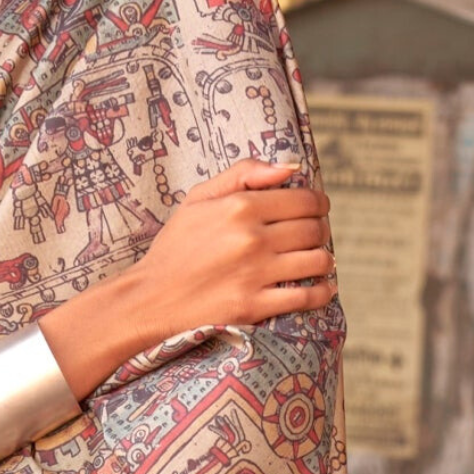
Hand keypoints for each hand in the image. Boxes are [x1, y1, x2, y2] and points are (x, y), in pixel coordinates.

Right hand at [122, 159, 334, 350]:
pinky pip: (306, 297)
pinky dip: (322, 292)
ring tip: (317, 260)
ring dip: (323, 259)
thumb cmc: (175, 247)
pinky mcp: (254, 306)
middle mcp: (251, 238)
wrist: (150, 298)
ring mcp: (255, 274)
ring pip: (316, 261)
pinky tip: (322, 288)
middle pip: (313, 229)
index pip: (304, 200)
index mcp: (240, 207)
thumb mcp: (198, 199)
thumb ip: (243, 174)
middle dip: (321, 230)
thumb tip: (290, 167)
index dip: (318, 203)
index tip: (317, 209)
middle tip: (315, 235)